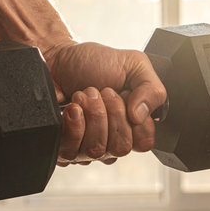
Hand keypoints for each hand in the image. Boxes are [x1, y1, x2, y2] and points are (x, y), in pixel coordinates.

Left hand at [43, 42, 166, 165]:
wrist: (56, 58)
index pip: (144, 143)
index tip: (125, 94)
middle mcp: (110, 139)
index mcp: (132, 124)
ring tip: (85, 95)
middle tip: (102, 91)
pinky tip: (73, 109)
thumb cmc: (93, 63)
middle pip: (121, 148)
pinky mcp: (62, 147)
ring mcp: (85, 147)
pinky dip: (74, 125)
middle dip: (112, 113)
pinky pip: (71, 152)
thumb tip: (141, 117)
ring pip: (97, 150)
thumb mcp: (134, 64)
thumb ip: (152, 89)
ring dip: (92, 115)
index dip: (135, 120)